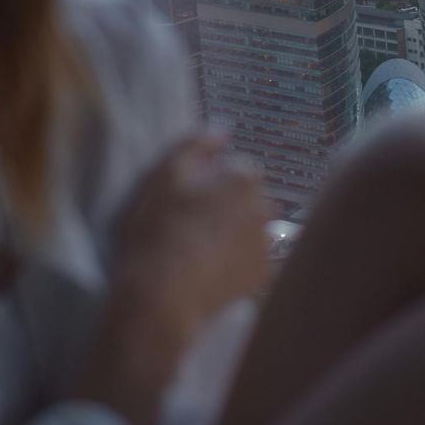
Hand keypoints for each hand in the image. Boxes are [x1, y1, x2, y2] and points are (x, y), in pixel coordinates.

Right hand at [75, 134, 273, 424]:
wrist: (161, 296)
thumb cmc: (157, 230)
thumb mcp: (164, 176)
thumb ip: (196, 144)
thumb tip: (223, 128)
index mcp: (244, 177)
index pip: (231, 169)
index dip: (205, 183)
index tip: (181, 202)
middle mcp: (266, 206)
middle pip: (243, 198)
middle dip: (222, 206)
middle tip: (186, 227)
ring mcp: (267, 243)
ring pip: (247, 228)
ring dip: (229, 233)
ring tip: (195, 252)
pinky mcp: (263, 275)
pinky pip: (249, 258)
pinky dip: (234, 261)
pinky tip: (207, 271)